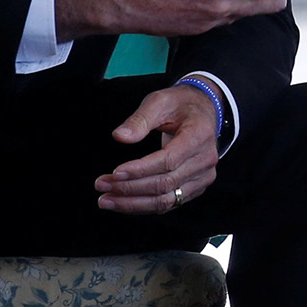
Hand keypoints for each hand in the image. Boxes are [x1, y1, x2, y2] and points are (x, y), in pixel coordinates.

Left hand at [96, 84, 218, 213]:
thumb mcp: (159, 101)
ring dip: (133, 203)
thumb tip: (119, 137)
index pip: (168, 160)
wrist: (203, 110)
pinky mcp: (197, 187)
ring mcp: (203, 176)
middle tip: (101, 184)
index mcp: (199, 135)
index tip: (115, 172)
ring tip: (106, 199)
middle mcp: (205, 159)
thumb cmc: (180, 104)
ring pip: (166, 200)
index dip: (140, 170)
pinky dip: (144, 205)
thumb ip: (139, 119)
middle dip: (130, 188)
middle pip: (165, 184)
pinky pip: (169, 203)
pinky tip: (123, 202)